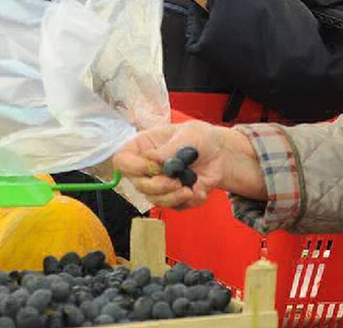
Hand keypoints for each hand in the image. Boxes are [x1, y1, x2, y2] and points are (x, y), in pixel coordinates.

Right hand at [112, 121, 262, 208]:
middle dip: (158, 186)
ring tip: (190, 189)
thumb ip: (168, 149)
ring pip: (154, 199)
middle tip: (177, 181)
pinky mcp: (173, 197)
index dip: (133, 167)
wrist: (220, 155)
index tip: (153, 167)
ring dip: (173, 197)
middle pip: (138, 185)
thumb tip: (150, 159)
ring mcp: (158, 184)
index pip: (122, 160)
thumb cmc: (200, 138)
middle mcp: (146, 167)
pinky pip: (174, 207)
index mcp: (143, 147)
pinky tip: (199, 191)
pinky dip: (187, 202)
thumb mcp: (186, 135)